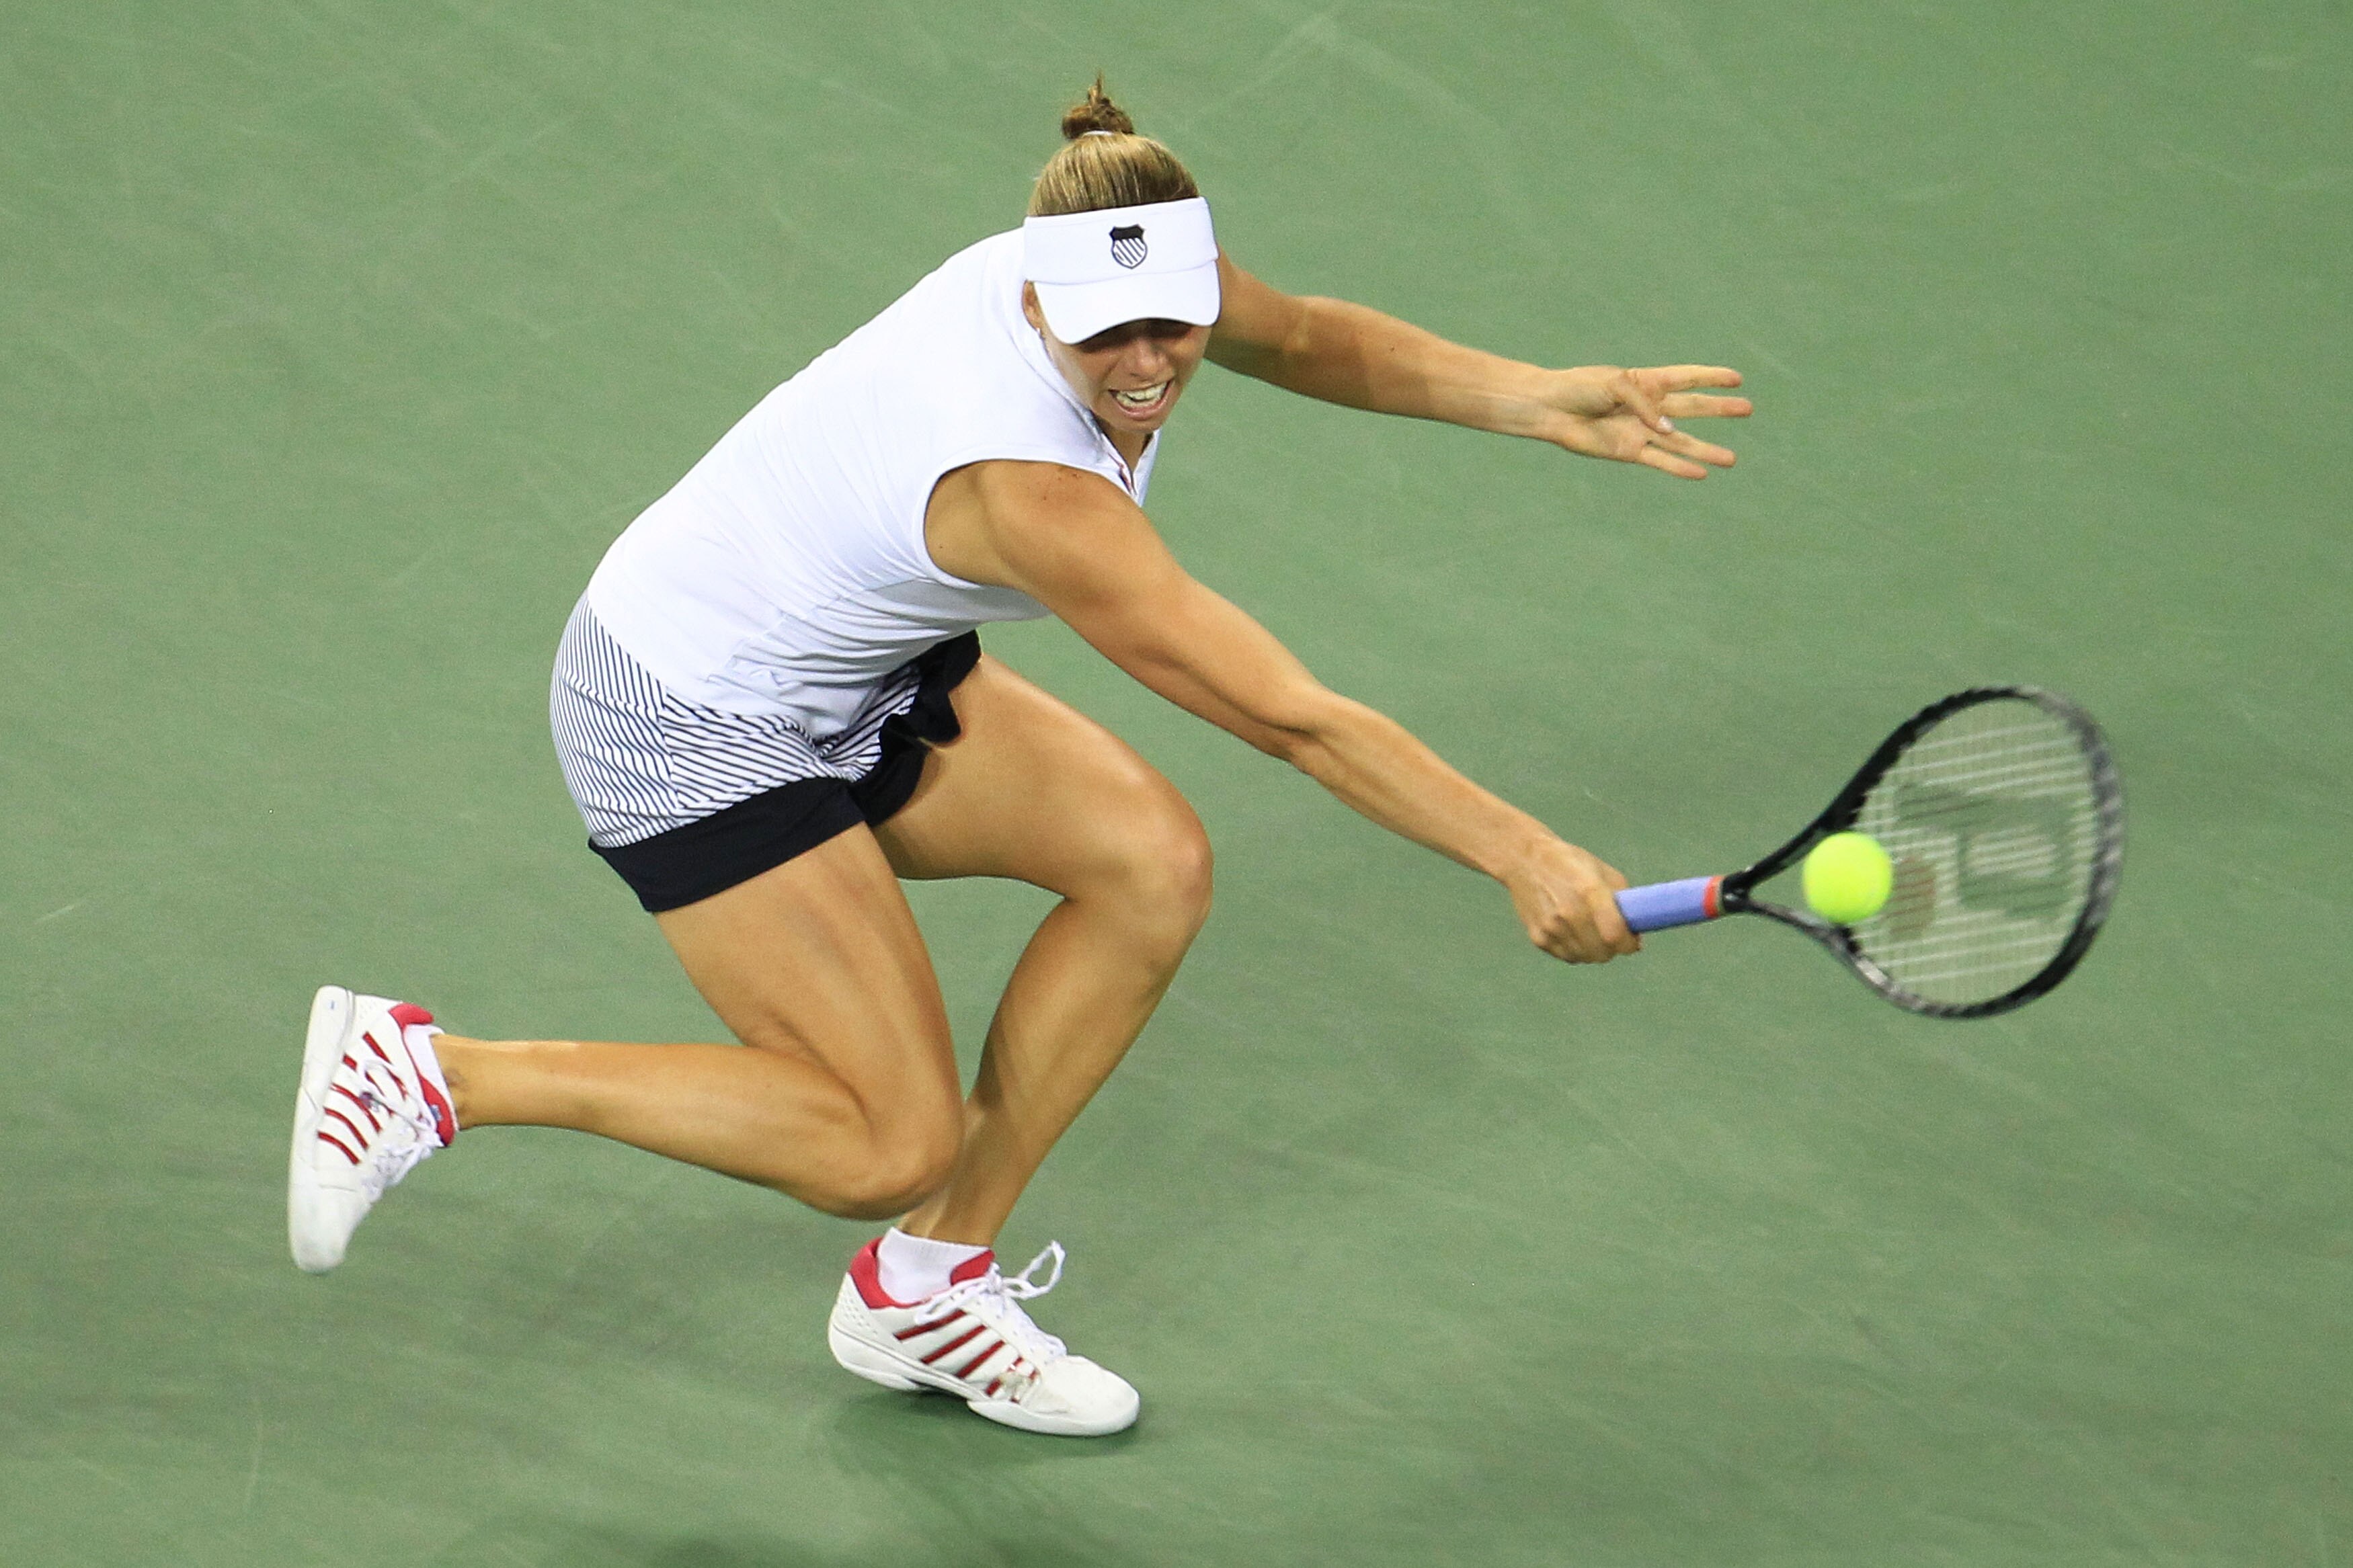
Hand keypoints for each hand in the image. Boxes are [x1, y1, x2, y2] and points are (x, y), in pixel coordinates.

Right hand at [1503, 836, 1639, 963]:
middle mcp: (1569, 912)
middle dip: (1613, 948)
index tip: (1632, 941)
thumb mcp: (1603, 873)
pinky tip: (1572, 931)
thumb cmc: (1571, 864)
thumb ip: (1623, 903)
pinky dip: (1575, 950)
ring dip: (1594, 950)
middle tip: (1611, 936)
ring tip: (1590, 931)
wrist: (1525, 861)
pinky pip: (1567, 956)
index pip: (1615, 935)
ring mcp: (1551, 927)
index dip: (1629, 943)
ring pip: (1586, 958)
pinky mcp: (1538, 938)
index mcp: (1590, 891)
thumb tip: (1636, 937)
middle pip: (1603, 953)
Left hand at [1531, 364, 1750, 479]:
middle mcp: (1650, 407)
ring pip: (1682, 442)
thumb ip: (1645, 405)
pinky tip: (1701, 474)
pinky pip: (1660, 461)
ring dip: (1706, 450)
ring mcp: (1642, 431)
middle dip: (1719, 409)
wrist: (1553, 409)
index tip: (1737, 378)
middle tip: (1747, 409)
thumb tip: (1668, 432)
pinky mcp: (1629, 451)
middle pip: (1693, 407)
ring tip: (1732, 459)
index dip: (1711, 377)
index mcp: (1648, 381)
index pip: (1687, 377)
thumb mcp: (1616, 385)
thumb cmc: (1580, 387)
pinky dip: (1679, 468)